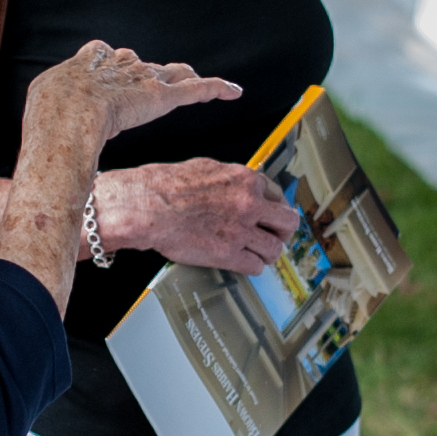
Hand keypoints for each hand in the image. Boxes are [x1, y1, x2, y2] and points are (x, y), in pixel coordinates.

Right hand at [22, 41, 237, 147]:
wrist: (67, 117)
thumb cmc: (49, 114)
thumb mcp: (43, 102)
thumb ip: (53, 107)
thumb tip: (48, 127)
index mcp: (89, 63)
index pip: (107, 57)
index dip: (112, 69)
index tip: (113, 79)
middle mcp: (120, 64)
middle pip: (142, 65)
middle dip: (149, 76)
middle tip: (155, 87)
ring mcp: (143, 79)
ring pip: (172, 74)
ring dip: (184, 80)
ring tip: (198, 84)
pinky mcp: (164, 96)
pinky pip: (198, 90)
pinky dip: (217, 88)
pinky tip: (232, 91)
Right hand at [104, 158, 302, 274]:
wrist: (149, 206)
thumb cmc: (166, 186)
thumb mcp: (206, 169)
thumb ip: (228, 179)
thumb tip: (233, 186)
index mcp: (244, 180)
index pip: (277, 194)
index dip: (275, 207)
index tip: (271, 214)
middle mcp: (249, 204)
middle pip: (287, 222)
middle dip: (283, 231)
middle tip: (276, 236)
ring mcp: (241, 231)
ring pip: (274, 248)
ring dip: (268, 253)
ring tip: (260, 254)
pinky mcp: (229, 254)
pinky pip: (256, 266)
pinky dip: (253, 267)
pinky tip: (246, 264)